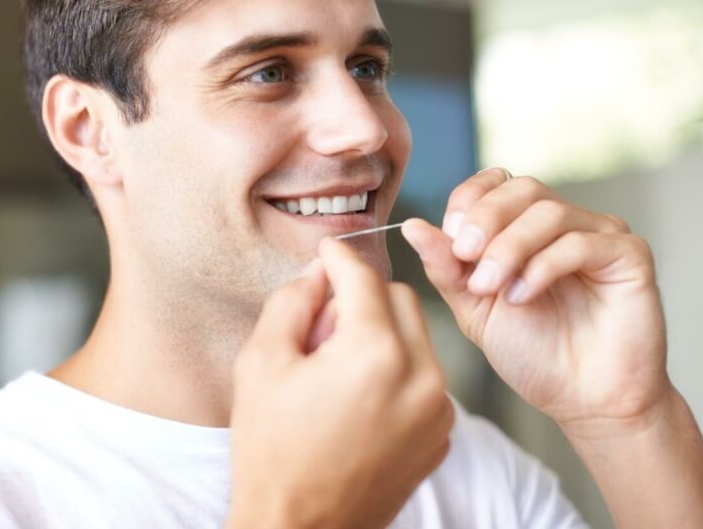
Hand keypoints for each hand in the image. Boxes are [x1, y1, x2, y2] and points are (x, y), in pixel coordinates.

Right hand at [227, 238, 452, 528]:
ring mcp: (437, 409)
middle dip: (363, 296)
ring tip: (339, 365)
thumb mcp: (261, 362)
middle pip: (401, 298)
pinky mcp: (440, 434)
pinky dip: (398, 369)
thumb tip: (318, 272)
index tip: (326, 251)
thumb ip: (292, 301)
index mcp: (375, 353)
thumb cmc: (272, 450)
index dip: (339, 258)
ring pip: (418, 335)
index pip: (364, 278)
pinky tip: (359, 396)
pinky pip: (425, 376)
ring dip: (383, 331)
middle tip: (323, 324)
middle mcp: (420, 376)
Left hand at [401, 168, 671, 431]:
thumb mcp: (474, 307)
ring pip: (549, 212)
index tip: (450, 238)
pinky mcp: (629, 255)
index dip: (468, 201)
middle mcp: (565, 223)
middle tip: (466, 256)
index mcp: (525, 227)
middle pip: (522, 189)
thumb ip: (446, 267)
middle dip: (485, 220)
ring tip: (491, 288)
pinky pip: (582, 242)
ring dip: (509, 247)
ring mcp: (600, 235)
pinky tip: (523, 296)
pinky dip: (543, 265)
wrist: (585, 403)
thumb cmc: (534, 355)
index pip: (495, 183)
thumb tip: (412, 226)